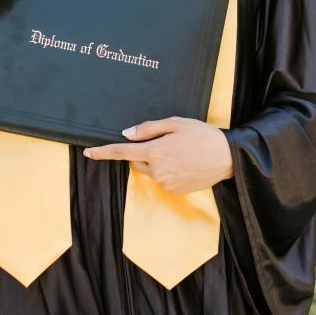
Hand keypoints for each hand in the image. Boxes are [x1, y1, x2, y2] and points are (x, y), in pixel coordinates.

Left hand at [82, 117, 233, 194]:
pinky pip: (163, 180)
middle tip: (164, 142)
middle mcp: (157, 171)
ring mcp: (166, 183)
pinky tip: (185, 163)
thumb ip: (149, 129)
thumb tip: (127, 134)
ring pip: (150, 171)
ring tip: (180, 152)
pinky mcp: (175, 191)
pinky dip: (168, 171)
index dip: (102, 152)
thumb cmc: (202, 135)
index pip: (121, 153)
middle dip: (142, 152)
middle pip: (136, 162)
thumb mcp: (176, 123)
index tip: (88, 152)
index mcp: (155, 152)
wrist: (227, 157)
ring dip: (156, 162)